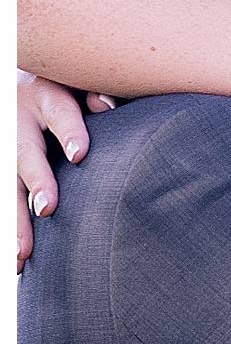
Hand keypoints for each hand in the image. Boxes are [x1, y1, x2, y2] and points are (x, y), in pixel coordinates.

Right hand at [17, 73, 112, 271]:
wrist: (22, 87)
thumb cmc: (69, 88)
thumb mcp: (79, 82)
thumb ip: (96, 92)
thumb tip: (106, 106)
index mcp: (47, 96)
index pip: (61, 112)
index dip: (70, 131)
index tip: (79, 155)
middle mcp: (18, 120)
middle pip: (24, 154)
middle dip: (35, 182)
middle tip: (47, 209)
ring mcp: (4, 144)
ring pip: (5, 184)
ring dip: (12, 221)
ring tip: (21, 255)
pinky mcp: (1, 165)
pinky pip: (2, 195)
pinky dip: (7, 227)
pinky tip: (14, 261)